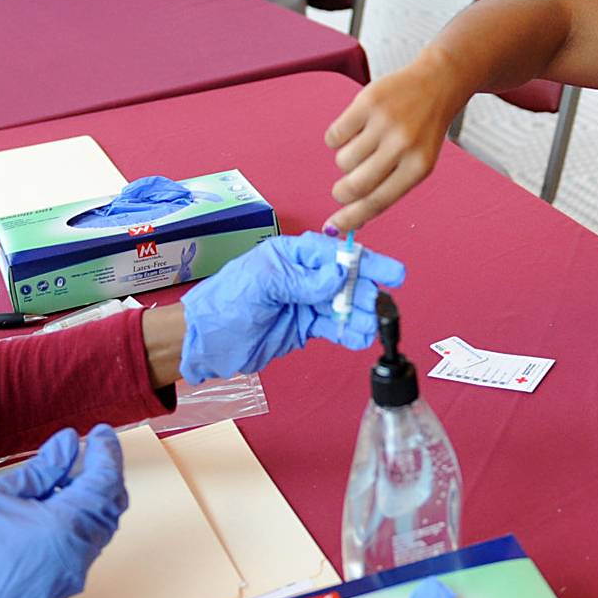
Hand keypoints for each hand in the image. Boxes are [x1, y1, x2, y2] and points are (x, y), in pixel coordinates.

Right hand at [0, 425, 126, 597]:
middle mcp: (83, 548)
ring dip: (93, 498)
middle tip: (89, 451)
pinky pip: (87, 545)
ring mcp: (78, 570)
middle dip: (105, 473)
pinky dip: (82, 521)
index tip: (100, 433)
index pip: (106, 478)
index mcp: (69, 523)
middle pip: (112, 503)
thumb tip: (66, 444)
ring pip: (102, 526)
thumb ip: (41, 469)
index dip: (106, 451)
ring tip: (67, 477)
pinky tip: (57, 508)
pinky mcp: (67, 584)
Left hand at [178, 231, 406, 383]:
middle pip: (346, 280)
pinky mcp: (305, 327)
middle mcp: (303, 276)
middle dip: (366, 292)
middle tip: (381, 307)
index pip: (336, 254)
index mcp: (292, 255)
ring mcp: (305, 302)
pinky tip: (361, 338)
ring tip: (373, 327)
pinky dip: (349, 333)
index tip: (392, 273)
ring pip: (343, 306)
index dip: (366, 262)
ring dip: (361, 316)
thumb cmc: (226, 303)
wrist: (206, 342)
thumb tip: (338, 276)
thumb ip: (302, 280)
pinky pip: (334, 328)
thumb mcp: (263, 284)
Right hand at [324, 49, 468, 232]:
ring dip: (346, 160)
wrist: (436, 83)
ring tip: (364, 145)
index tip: (333, 228)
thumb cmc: (423, 130)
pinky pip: (335, 135)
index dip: (351, 219)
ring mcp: (384, 122)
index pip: (377, 202)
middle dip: (341, 193)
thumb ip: (388, 188)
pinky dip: (339, 137)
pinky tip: (356, 128)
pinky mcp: (366, 102)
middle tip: (342, 190)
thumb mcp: (418, 163)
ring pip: (343, 161)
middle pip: (355, 185)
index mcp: (418, 168)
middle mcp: (402, 145)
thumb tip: (353, 218)